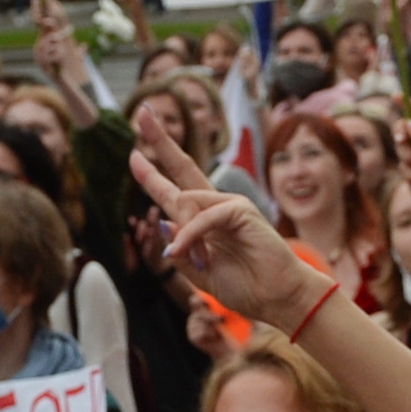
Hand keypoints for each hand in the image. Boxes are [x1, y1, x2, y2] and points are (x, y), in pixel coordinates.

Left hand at [133, 121, 324, 326]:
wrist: (277, 298)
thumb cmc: (245, 286)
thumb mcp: (199, 273)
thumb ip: (181, 252)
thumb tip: (163, 224)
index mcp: (203, 221)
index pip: (173, 191)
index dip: (152, 174)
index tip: (133, 155)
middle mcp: (214, 206)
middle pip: (182, 167)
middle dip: (160, 142)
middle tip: (143, 114)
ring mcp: (229, 204)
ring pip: (185, 202)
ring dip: (185, 236)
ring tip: (200, 261)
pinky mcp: (240, 209)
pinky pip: (203, 216)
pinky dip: (192, 235)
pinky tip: (192, 254)